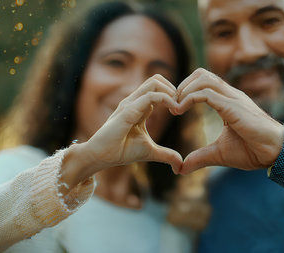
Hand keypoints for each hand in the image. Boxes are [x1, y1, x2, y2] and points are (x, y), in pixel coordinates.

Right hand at [63, 75, 181, 186]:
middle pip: (157, 79)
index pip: (158, 89)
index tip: (180, 110)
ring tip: (178, 108)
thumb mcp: (150, 152)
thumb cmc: (121, 151)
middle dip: (174, 88)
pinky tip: (174, 110)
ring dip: (171, 92)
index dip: (172, 96)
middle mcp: (135, 101)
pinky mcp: (128, 110)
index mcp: (139, 106)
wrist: (101, 156)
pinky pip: (151, 96)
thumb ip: (166, 155)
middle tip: (181, 105)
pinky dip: (166, 99)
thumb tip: (180, 165)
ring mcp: (131, 103)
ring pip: (154, 82)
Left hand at [174, 68, 283, 173]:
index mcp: (228, 101)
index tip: (174, 108)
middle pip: (201, 73)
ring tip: (175, 107)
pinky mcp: (233, 106)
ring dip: (184, 89)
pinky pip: (206, 93)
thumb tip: (181, 169)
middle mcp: (230, 95)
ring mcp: (232, 98)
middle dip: (183, 84)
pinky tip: (180, 110)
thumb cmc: (252, 151)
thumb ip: (200, 158)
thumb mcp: (219, 154)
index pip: (203, 82)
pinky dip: (189, 98)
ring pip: (203, 78)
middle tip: (172, 104)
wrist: (274, 153)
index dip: (185, 90)